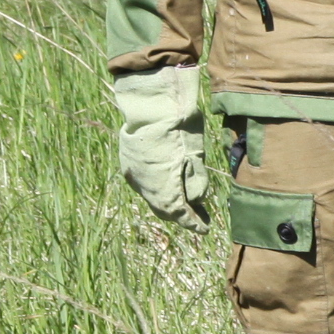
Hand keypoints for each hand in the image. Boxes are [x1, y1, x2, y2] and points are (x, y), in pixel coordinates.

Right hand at [113, 64, 211, 223]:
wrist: (152, 104)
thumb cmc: (180, 128)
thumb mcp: (196, 156)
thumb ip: (196, 183)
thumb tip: (197, 200)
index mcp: (161, 186)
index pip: (178, 213)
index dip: (192, 222)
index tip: (205, 228)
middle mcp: (143, 185)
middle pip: (163, 208)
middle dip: (182, 214)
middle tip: (199, 218)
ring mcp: (133, 174)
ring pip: (152, 196)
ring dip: (169, 202)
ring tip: (187, 205)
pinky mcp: (128, 163)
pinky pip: (144, 184)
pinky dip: (158, 189)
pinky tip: (170, 186)